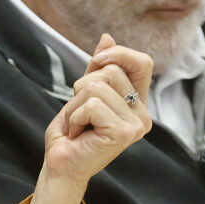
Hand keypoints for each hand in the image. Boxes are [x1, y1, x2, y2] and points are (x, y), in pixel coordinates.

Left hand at [25, 34, 152, 203]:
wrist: (61, 166)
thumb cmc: (72, 133)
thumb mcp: (83, 93)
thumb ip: (98, 68)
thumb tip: (107, 37)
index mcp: (138, 104)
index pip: (143, 62)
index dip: (119, 54)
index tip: (96, 62)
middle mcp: (143, 115)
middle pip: (112, 71)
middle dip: (83, 87)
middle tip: (80, 113)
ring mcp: (136, 125)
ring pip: (97, 87)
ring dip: (75, 104)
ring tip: (78, 124)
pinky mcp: (123, 133)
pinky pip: (92, 104)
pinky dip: (75, 116)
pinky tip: (78, 134)